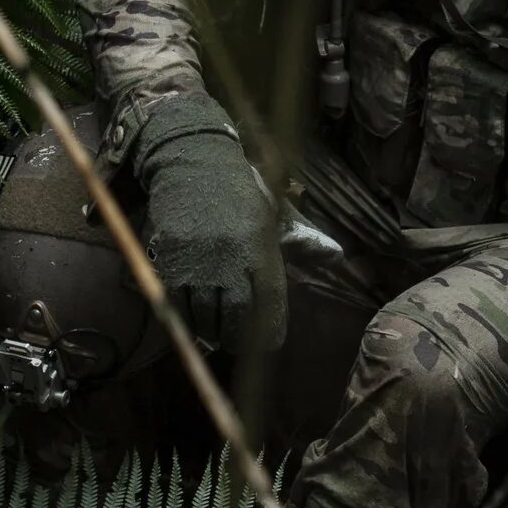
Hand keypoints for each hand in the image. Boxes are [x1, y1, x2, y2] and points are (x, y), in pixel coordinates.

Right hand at [132, 92, 286, 349]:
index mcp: (263, 251)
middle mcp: (232, 262)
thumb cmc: (240, 192)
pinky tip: (189, 319)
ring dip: (208, 331)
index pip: (270, 306)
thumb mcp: (274, 214)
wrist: (194, 162)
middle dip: (235, 338)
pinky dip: (183, 318)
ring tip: (212, 334)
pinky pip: (176, 304)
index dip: (270, 332)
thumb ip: (304, 240)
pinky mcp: (171, 262)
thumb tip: (336, 255)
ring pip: (203, 317)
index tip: (269, 345)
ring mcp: (199, 265)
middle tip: (235, 344)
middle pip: (234, 320)